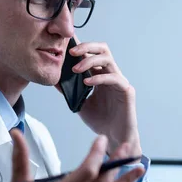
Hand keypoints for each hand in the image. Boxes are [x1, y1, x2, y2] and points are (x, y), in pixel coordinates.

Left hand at [69, 37, 141, 155]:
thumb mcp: (80, 104)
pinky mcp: (126, 90)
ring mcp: (120, 81)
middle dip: (86, 47)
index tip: (66, 42)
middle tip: (71, 52)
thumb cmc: (100, 121)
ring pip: (108, 60)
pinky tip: (87, 82)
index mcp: (101, 75)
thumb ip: (70, 91)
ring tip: (75, 70)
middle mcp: (111, 75)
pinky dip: (99, 78)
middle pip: (102, 49)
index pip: (92, 54)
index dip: (81, 45)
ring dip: (90, 61)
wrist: (113, 138)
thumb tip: (55, 79)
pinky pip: (114, 78)